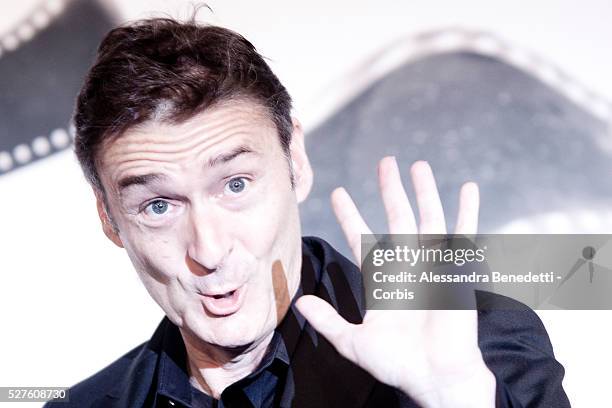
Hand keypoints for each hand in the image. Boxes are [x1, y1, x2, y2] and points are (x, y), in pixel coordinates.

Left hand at [295, 157, 494, 407]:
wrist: (434, 376)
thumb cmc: (396, 364)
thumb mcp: (353, 342)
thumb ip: (328, 320)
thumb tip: (300, 303)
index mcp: (382, 279)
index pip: (362, 237)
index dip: (350, 216)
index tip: (338, 194)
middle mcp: (406, 266)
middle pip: (396, 218)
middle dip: (390, 190)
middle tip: (386, 163)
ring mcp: (431, 264)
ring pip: (427, 218)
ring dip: (424, 192)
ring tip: (418, 165)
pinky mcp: (454, 270)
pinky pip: (463, 234)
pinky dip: (467, 211)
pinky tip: (469, 188)